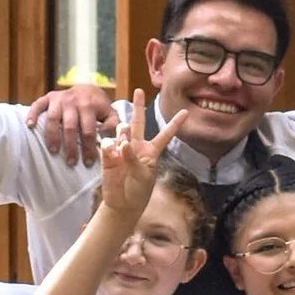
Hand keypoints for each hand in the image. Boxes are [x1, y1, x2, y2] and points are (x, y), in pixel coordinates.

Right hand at [30, 80, 117, 160]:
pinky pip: (38, 104)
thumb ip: (113, 124)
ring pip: (53, 118)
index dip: (88, 147)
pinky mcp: (48, 97)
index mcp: (90, 106)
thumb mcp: (110, 112)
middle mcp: (73, 101)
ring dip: (52, 136)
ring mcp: (59, 98)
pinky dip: (32, 114)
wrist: (87, 87)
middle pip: (70, 127)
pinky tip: (29, 126)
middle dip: (70, 146)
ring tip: (53, 151)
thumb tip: (107, 136)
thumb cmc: (99, 106)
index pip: (89, 130)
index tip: (88, 162)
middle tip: (71, 162)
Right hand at [95, 93, 190, 225]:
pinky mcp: (108, 154)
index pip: (165, 134)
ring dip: (123, 131)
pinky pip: (109, 144)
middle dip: (138, 107)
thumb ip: (133, 158)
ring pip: (122, 130)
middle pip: (138, 122)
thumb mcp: (143, 175)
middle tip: (138, 91)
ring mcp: (122, 149)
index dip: (175, 123)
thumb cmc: (138, 190)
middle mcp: (137, 146)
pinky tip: (113, 154)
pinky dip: (111, 148)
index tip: (185, 112)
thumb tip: (122, 144)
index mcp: (151, 151)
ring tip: (123, 141)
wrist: (122, 203)